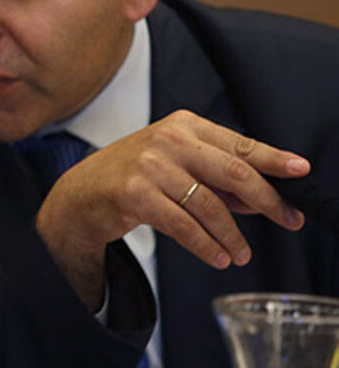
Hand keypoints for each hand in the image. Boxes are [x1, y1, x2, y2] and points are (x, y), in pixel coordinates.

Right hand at [36, 110, 309, 307]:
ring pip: (210, 206)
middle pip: (233, 172)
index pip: (239, 143)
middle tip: (288, 220)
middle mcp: (169, 140)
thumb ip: (215, 176)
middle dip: (267, 200)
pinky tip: (218, 256)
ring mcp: (151, 166)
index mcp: (184, 125)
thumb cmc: (134, 174)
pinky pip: (184, 226)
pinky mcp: (136, 194)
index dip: (273, 159)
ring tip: (241, 254)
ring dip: (233, 235)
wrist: (81, 191)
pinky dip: (206, 246)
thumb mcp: (175, 163)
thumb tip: (261, 199)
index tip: (301, 170)